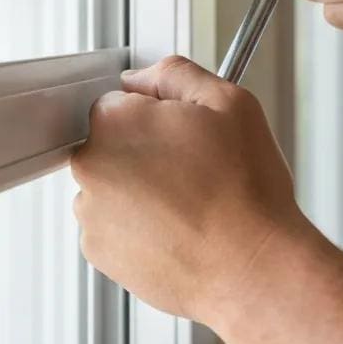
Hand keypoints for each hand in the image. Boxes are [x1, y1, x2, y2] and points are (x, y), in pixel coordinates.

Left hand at [72, 56, 310, 323]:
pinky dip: (140, 224)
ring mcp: (91, 213)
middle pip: (112, 141)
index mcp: (115, 122)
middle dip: (147, 148)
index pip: (120, 99)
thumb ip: (176, 73)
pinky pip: (114, 225)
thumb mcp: (228, 102)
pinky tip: (179, 229)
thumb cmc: (245, 192)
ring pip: (113, 184)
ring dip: (141, 187)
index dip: (157, 113)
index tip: (183, 132)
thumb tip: (143, 77)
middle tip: (194, 167)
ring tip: (191, 202)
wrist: (251, 269)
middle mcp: (91, 166)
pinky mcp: (99, 253)